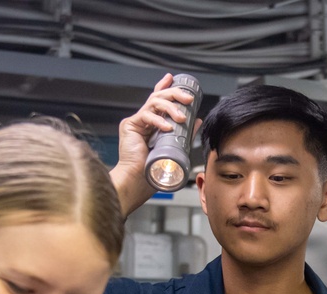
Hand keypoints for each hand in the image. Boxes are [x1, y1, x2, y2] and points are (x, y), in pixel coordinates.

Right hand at [109, 73, 200, 215]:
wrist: (137, 182)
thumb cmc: (152, 170)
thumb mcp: (174, 147)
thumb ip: (185, 132)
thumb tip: (197, 120)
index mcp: (152, 123)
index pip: (158, 100)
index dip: (165, 87)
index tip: (172, 78)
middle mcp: (143, 120)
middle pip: (158, 97)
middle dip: (175, 94)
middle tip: (188, 100)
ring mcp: (135, 122)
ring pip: (154, 102)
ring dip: (170, 107)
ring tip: (181, 117)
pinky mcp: (129, 125)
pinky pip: (146, 116)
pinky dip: (158, 121)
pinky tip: (167, 128)